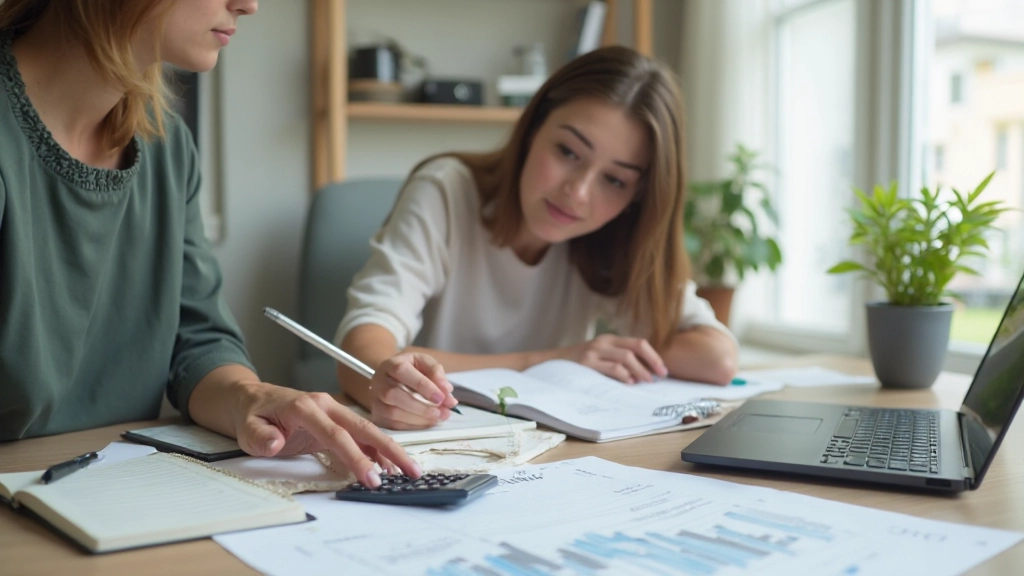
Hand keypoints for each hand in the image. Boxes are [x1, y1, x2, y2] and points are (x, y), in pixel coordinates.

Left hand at [230, 381, 420, 487]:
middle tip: (409, 471)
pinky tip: (386, 466)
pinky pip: (358, 436)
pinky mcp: (334, 421)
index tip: (370, 477)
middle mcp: (325, 405)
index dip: (355, 456)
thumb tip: (274, 444)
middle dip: (389, 450)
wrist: (251, 400)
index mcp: (306, 406)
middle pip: (363, 428)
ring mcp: (332, 411)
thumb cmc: (251, 414)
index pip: (336, 434)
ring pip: (366, 431)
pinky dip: (374, 451)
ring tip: (406, 472)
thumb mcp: (247, 427)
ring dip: (387, 451)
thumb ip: (261, 436)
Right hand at [368, 352, 458, 429]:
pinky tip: (428, 422)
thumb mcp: (424, 363)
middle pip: (394, 394)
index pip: (402, 371)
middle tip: (443, 412)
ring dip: (420, 419)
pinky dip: (414, 426)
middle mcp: (378, 382)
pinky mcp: (378, 417)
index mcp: (390, 364)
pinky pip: (394, 425)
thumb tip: (446, 390)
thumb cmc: (411, 370)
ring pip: (393, 413)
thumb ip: (436, 372)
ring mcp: (375, 401)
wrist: (392, 379)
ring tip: (439, 417)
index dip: (422, 385)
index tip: (441, 397)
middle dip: (422, 406)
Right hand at [565, 334, 668, 383]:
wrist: (550, 363)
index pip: (638, 343)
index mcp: (609, 339)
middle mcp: (603, 342)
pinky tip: (630, 383)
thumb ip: (618, 359)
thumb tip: (645, 373)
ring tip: (647, 381)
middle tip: (661, 376)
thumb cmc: (579, 364)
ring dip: (641, 370)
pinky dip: (624, 376)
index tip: (663, 370)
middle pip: (636, 347)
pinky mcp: (587, 363)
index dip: (654, 355)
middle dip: (652, 362)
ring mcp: (595, 352)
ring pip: (626, 357)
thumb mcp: (600, 356)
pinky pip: (612, 368)